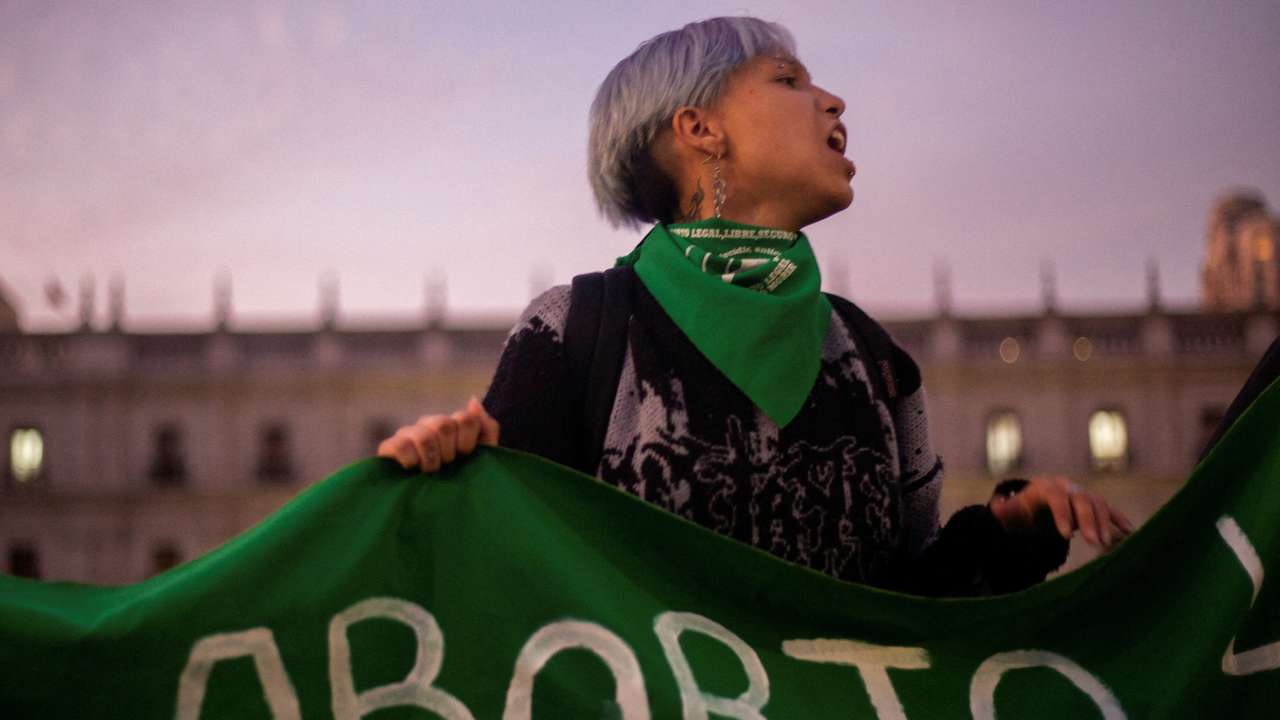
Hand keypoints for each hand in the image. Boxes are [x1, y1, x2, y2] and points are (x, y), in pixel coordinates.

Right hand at [377, 397, 499, 472]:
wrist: (435, 508)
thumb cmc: (460, 481)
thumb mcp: (481, 458)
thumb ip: (486, 429)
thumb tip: (472, 400)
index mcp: (452, 424)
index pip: (465, 419)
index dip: (467, 442)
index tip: (464, 457)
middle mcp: (429, 424)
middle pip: (444, 425)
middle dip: (449, 453)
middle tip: (446, 467)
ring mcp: (408, 433)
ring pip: (424, 436)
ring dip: (431, 460)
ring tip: (430, 473)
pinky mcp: (389, 447)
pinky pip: (400, 445)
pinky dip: (411, 461)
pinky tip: (413, 471)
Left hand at [988, 475, 1134, 548]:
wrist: (1038, 500)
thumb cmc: (1023, 508)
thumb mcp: (1011, 510)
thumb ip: (1004, 510)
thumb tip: (997, 509)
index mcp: (1046, 487)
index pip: (1057, 498)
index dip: (1063, 515)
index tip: (1066, 535)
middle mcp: (1068, 487)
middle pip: (1081, 500)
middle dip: (1088, 521)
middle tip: (1094, 543)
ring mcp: (1082, 494)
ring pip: (1098, 503)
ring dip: (1104, 522)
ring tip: (1105, 544)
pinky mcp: (1094, 504)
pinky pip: (1109, 509)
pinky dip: (1119, 519)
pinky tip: (1130, 532)